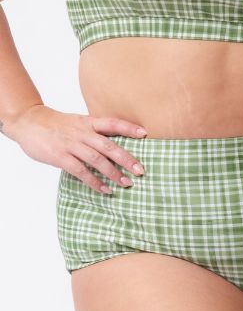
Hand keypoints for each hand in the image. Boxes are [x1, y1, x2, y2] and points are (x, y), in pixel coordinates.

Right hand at [5, 104, 146, 194]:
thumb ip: (93, 131)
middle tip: (141, 171)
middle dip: (127, 159)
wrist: (29, 121)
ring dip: (113, 173)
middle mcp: (83, 133)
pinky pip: (80, 171)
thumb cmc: (55, 124)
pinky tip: (104, 189)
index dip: (129, 128)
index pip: (113, 123)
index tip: (145, 134)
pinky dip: (94, 181)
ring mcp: (71, 145)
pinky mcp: (60, 157)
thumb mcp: (77, 122)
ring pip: (97, 160)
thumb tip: (112, 146)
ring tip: (126, 183)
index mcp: (88, 122)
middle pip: (109, 146)